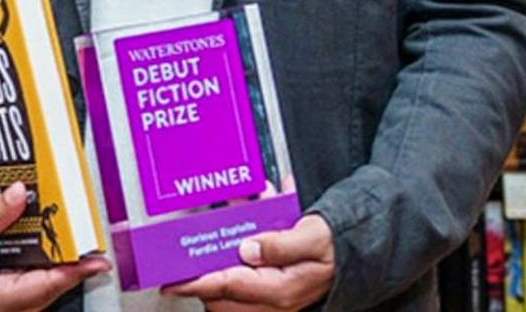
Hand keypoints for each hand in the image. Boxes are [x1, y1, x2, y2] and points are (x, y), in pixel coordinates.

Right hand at [0, 182, 109, 311]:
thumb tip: (19, 192)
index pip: (49, 284)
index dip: (76, 270)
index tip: (98, 261)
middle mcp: (10, 309)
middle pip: (53, 286)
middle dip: (73, 264)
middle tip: (91, 243)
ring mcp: (11, 307)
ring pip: (46, 288)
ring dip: (60, 266)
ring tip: (73, 242)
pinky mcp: (9, 300)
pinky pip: (35, 286)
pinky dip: (45, 269)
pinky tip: (47, 249)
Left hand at [162, 214, 334, 311]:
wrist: (353, 251)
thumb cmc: (334, 244)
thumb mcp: (313, 235)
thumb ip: (280, 242)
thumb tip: (248, 247)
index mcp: (280, 289)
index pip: (227, 287)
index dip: (196, 283)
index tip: (172, 281)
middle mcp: (271, 298)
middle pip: (221, 294)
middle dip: (201, 277)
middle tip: (184, 261)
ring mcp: (269, 297)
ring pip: (228, 289)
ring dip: (218, 264)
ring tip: (217, 236)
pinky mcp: (269, 290)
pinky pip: (241, 280)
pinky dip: (234, 259)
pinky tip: (243, 226)